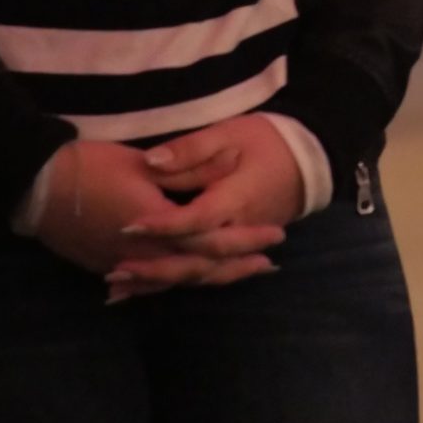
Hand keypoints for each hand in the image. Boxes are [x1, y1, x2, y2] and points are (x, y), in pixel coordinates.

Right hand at [26, 140, 279, 290]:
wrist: (37, 186)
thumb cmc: (91, 166)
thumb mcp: (144, 163)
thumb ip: (187, 173)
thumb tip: (227, 167)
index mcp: (158, 226)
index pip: (212, 239)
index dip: (246, 239)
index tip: (275, 236)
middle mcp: (144, 255)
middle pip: (199, 269)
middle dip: (236, 267)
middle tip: (268, 264)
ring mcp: (124, 267)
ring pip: (175, 281)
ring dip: (210, 278)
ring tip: (237, 275)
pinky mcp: (107, 269)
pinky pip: (148, 285)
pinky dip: (172, 284)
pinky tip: (186, 284)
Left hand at [110, 117, 305, 300]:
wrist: (307, 160)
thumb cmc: (265, 141)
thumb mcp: (230, 132)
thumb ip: (192, 149)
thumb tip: (152, 162)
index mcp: (236, 198)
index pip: (197, 219)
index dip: (163, 225)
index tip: (127, 225)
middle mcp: (238, 229)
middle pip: (197, 258)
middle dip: (155, 267)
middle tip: (115, 272)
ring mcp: (239, 244)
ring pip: (199, 273)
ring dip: (159, 282)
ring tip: (119, 289)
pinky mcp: (236, 249)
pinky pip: (206, 273)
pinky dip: (172, 282)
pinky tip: (142, 290)